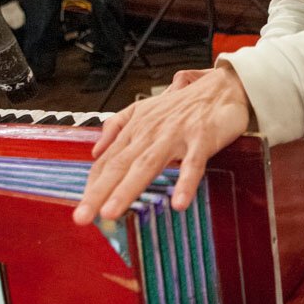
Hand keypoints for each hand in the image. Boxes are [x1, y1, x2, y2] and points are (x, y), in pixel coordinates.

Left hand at [72, 64, 250, 224]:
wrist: (222, 86)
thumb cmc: (185, 103)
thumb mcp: (145, 108)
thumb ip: (118, 126)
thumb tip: (96, 149)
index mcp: (137, 128)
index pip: (108, 160)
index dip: (92, 185)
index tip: (81, 208)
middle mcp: (151, 132)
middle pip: (121, 165)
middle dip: (100, 192)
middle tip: (83, 217)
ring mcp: (176, 135)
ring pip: (148, 164)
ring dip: (129, 188)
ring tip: (112, 211)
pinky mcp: (201, 138)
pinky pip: (193, 164)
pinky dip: (185, 182)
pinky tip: (179, 202)